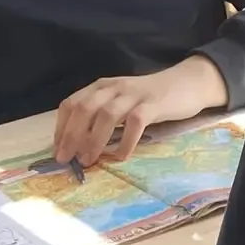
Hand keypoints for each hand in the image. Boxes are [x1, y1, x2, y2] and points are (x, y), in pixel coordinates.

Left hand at [53, 56, 229, 167]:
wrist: (187, 83)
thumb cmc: (151, 99)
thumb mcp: (121, 102)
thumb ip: (103, 117)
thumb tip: (81, 145)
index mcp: (102, 87)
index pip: (72, 104)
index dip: (61, 127)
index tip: (58, 150)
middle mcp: (113, 88)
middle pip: (84, 109)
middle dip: (71, 136)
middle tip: (66, 159)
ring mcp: (133, 95)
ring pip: (106, 115)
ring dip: (93, 140)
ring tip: (88, 160)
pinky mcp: (153, 105)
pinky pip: (135, 123)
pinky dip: (125, 142)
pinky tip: (120, 157)